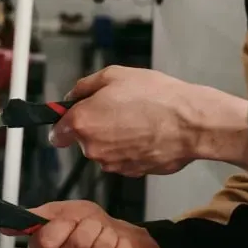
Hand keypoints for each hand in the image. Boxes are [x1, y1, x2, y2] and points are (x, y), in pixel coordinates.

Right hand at [1, 201, 166, 247]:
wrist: (114, 237)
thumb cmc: (86, 226)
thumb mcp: (60, 213)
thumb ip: (35, 218)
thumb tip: (4, 224)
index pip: (46, 242)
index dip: (64, 225)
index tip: (70, 220)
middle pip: (78, 243)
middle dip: (91, 226)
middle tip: (91, 228)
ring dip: (108, 235)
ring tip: (104, 237)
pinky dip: (122, 247)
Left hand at [49, 66, 247, 176]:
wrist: (190, 123)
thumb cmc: (155, 96)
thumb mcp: (114, 75)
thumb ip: (84, 87)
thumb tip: (72, 97)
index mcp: (83, 122)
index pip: (57, 134)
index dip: (64, 125)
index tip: (73, 118)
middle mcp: (93, 148)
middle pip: (84, 141)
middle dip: (96, 127)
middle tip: (118, 109)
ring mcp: (112, 163)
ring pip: (105, 151)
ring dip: (114, 139)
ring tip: (138, 120)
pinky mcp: (131, 172)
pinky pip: (123, 159)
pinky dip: (131, 149)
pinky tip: (147, 134)